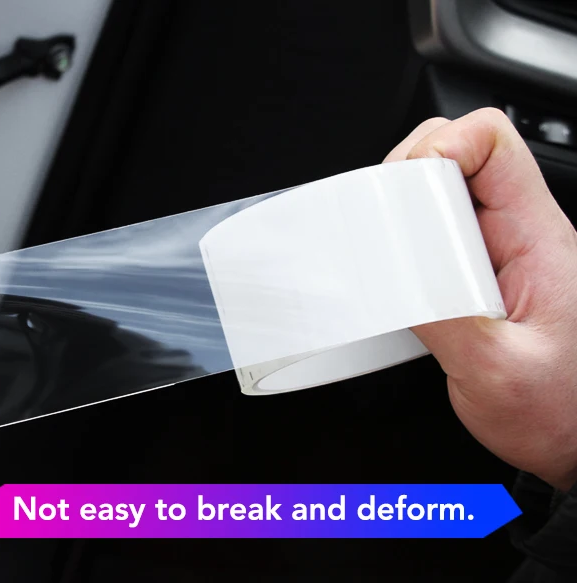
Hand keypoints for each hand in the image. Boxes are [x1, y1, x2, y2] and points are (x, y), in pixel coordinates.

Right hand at [384, 108, 576, 490]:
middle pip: (457, 153)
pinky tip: (403, 280)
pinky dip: (409, 245)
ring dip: (406, 215)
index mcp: (537, 238)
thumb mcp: (496, 374)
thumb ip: (443, 319)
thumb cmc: (561, 414)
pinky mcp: (480, 273)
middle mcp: (520, 234)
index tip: (407, 190)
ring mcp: (499, 252)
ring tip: (394, 256)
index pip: (492, 141)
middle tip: (390, 227)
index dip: (441, 147)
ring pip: (441, 191)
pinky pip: (438, 233)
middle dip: (408, 179)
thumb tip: (394, 274)